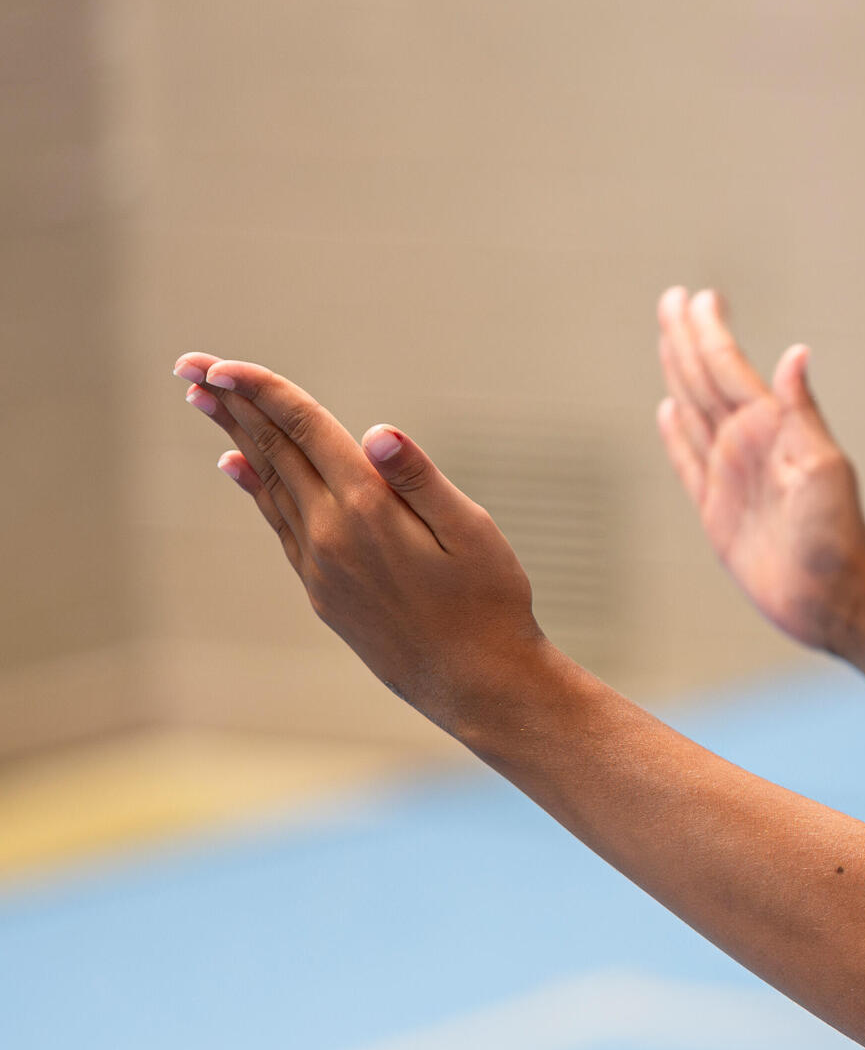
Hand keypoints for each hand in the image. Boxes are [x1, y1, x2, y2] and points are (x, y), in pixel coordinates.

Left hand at [174, 354, 549, 727]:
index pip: (304, 430)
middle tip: (188, 364)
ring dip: (237, 438)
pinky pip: (278, 523)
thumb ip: (423, 480)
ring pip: (269, 484)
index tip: (221, 364)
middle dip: (230, 403)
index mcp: (369, 509)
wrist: (474, 685)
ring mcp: (320, 565)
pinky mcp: (322, 590)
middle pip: (273, 451)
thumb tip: (378, 432)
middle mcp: (331, 534)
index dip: (262, 390)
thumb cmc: (490, 605)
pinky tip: (239, 466)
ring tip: (205, 401)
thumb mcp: (475, 534)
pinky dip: (256, 487)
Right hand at [655, 286, 864, 651]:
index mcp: (771, 430)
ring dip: (679, 374)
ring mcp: (732, 475)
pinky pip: (689, 463)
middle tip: (673, 299)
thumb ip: (802, 412)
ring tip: (667, 339)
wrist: (835, 597)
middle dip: (687, 340)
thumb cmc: (840, 535)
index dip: (710, 333)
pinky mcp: (718, 511)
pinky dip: (676, 435)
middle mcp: (748, 446)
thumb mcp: (824, 467)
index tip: (698, 296)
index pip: (730, 369)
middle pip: (706, 380)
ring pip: (695, 412)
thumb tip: (795, 354)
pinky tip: (667, 411)